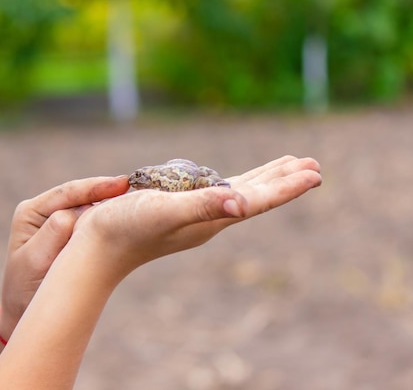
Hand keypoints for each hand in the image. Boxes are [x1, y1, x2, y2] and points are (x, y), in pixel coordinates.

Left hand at [0, 176, 128, 337]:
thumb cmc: (26, 291)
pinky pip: (94, 222)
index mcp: (31, 212)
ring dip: (111, 204)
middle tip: (137, 188)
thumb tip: (76, 213)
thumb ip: (54, 234)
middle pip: (82, 195)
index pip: (68, 192)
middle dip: (108, 191)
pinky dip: (109, 220)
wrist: (25, 315)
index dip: (96, 186)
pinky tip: (127, 217)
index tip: (123, 183)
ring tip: (136, 199)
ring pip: (91, 207)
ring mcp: (59, 222)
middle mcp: (45, 211)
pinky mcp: (73, 234)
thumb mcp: (36, 261)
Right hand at [69, 156, 320, 277]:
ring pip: (240, 192)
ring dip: (265, 179)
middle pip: (256, 195)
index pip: (258, 200)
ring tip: (287, 166)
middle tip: (313, 166)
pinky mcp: (179, 208)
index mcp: (212, 218)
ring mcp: (195, 214)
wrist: (98, 247)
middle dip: (284, 180)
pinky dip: (237, 181)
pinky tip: (235, 179)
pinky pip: (218, 190)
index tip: (315, 173)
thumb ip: (202, 206)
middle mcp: (209, 217)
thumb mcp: (163, 212)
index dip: (287, 186)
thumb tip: (242, 203)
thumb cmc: (126, 228)